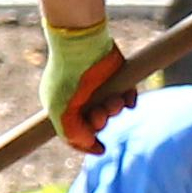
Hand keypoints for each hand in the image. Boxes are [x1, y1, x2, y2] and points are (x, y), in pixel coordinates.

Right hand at [40, 22, 131, 153]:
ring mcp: (99, 87)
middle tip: (101, 113)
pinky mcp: (115, 76)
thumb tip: (93, 145)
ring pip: (112, 109)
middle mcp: (80, 98)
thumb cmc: (68, 77)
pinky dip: (129, 99)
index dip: (87, 143)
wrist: (83, 43)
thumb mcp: (62, 112)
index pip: (75, 133)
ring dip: (115, 110)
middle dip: (101, 122)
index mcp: (62, 106)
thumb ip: (74, 135)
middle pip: (96, 123)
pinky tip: (127, 98)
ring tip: (114, 101)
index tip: (100, 148)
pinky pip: (127, 95)